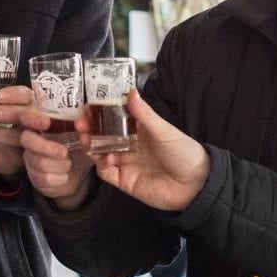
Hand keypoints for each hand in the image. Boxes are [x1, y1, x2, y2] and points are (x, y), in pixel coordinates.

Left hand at [0, 84, 33, 183]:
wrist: (1, 150)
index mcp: (26, 102)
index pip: (25, 95)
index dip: (13, 95)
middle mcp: (33, 118)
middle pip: (27, 113)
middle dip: (8, 112)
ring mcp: (31, 137)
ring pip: (19, 133)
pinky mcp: (25, 154)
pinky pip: (13, 149)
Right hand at [19, 106, 94, 210]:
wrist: (77, 175)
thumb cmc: (78, 148)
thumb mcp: (85, 136)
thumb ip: (85, 126)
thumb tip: (82, 124)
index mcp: (42, 125)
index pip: (28, 117)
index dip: (33, 119)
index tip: (46, 123)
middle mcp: (32, 140)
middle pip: (27, 139)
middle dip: (46, 147)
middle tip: (64, 153)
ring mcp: (30, 159)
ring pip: (39, 161)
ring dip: (59, 165)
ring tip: (69, 164)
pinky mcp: (33, 176)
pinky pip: (44, 178)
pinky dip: (60, 178)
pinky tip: (65, 176)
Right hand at [92, 89, 209, 210]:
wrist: (195, 185)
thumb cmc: (184, 153)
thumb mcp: (164, 131)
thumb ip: (144, 114)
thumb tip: (131, 92)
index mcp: (140, 129)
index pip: (114, 118)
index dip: (100, 113)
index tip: (88, 108)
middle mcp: (131, 144)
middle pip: (103, 135)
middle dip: (90, 129)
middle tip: (81, 125)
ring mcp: (127, 162)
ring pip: (101, 152)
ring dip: (92, 146)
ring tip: (87, 140)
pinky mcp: (125, 180)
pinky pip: (106, 172)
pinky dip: (101, 165)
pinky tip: (104, 159)